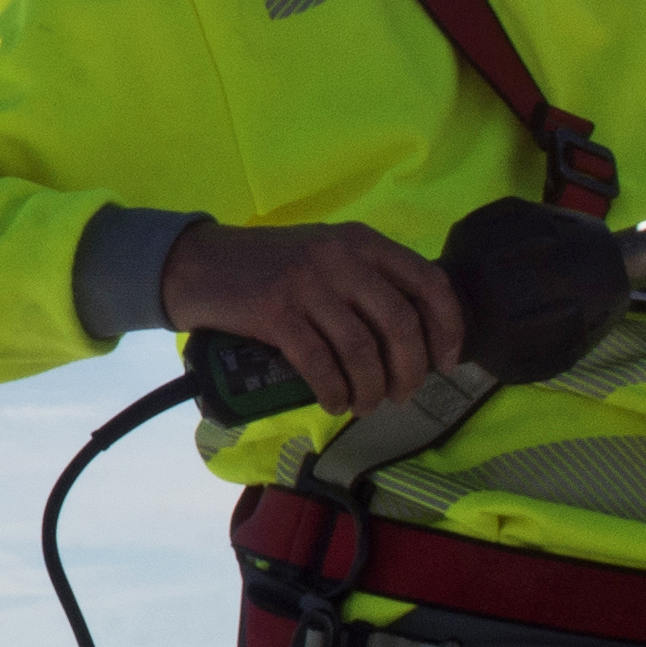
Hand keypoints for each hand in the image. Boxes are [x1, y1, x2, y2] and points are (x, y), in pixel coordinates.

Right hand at [157, 218, 471, 421]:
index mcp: (362, 241)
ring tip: (365, 405)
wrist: (198, 264)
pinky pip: (320, 363)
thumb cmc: (268, 266)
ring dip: (372, 388)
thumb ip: (366, 277)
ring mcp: (307, 283)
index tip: (445, 362)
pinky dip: (335, 391)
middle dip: (409, 370)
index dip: (447, 327)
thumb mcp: (325, 254)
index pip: (428, 281)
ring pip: (362, 349)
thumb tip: (413, 331)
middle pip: (400, 322)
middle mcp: (340, 257)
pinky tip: (336, 403)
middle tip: (401, 395)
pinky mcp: (275, 312)